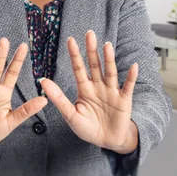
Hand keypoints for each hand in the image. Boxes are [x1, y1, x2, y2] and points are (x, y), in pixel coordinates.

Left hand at [40, 30, 138, 153]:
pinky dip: (131, 77)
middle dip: (92, 50)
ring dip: (109, 59)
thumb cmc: (87, 128)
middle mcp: (98, 86)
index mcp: (85, 89)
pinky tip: (133, 66)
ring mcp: (111, 92)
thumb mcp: (70, 114)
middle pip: (95, 65)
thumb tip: (42, 81)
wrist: (107, 141)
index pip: (79, 69)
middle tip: (89, 33)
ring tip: (107, 45)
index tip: (70, 40)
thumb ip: (58, 98)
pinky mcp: (124, 100)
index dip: (75, 55)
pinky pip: (128, 86)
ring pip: (110, 72)